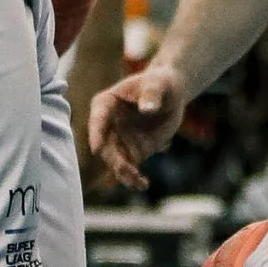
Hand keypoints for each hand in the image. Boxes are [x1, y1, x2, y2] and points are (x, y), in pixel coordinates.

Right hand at [89, 61, 186, 192]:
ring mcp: (119, 141)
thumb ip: (151, 94)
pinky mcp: (133, 152)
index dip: (96, 134)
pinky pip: (130, 169)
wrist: (171, 93)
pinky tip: (143, 184)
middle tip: (128, 169)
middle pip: (105, 147)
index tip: (96, 148)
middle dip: (114, 160)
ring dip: (124, 174)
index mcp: (106, 104)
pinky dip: (134, 178)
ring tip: (137, 181)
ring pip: (116, 162)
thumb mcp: (158, 83)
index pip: (97, 119)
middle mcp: (107, 126)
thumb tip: (147, 109)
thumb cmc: (160, 82)